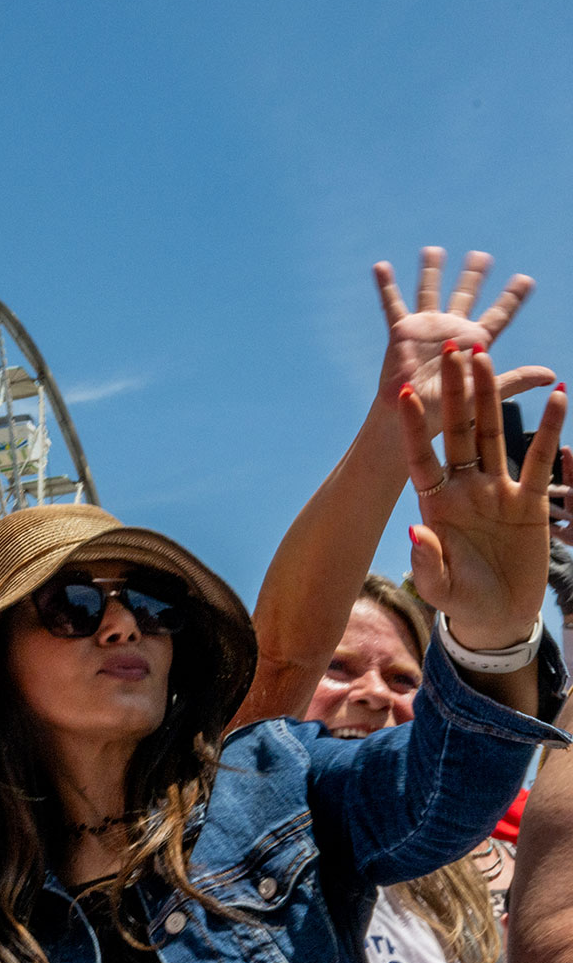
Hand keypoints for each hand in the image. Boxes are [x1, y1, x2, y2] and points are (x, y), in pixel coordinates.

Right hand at [374, 249, 547, 423]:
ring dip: (431, 271)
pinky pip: (393, 304)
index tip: (525, 279)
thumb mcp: (485, 391)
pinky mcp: (401, 332)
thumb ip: (515, 379)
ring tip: (433, 250)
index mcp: (477, 343)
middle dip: (474, 276)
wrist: (411, 415)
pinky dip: (387, 285)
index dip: (513, 297)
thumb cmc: (449, 410)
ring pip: (430, 292)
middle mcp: (452, 330)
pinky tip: (381, 267)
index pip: (500, 314)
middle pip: (465, 295)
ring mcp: (426, 328)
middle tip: (482, 256)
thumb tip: (552, 375)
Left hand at [397, 343, 564, 651]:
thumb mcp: (441, 586)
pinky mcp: (531, 501)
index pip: (421, 454)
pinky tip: (558, 395)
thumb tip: (415, 532)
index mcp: (435, 501)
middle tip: (450, 347)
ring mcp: (497, 489)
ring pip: (493, 433)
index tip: (405, 389)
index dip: (414, 424)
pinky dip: (550, 428)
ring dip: (490, 395)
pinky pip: (542, 459)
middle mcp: (464, 486)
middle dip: (454, 390)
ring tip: (484, 354)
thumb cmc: (462, 600)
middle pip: (458, 429)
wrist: (499, 615)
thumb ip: (427, 561)